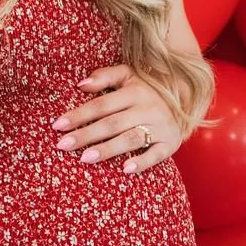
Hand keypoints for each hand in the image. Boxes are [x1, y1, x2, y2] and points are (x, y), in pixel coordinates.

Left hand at [53, 64, 178, 173]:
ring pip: (131, 139)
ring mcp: (160, 127)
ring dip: (108, 149)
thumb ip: (105, 76)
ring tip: (85, 158)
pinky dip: (142, 162)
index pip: (101, 105)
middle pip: (112, 123)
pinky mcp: (170, 143)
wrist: (188, 99)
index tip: (57, 125)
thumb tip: (80, 84)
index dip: (79, 115)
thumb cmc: (148, 88)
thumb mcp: (129, 75)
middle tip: (62, 145)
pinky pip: (156, 154)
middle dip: (86, 135)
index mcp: (135, 91)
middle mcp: (148, 108)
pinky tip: (125, 169)